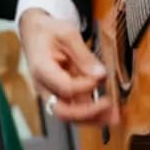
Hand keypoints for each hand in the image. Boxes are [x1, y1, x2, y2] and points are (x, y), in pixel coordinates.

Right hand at [18, 8, 114, 127]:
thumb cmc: (48, 31)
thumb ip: (84, 56)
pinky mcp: (60, 95)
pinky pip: (75, 109)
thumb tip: (100, 75)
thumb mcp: (67, 34)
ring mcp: (51, 93)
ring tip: (114, 117)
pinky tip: (108, 113)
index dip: (84, 86)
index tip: (100, 78)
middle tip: (108, 106)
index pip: (64, 87)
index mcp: (42, 69)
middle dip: (87, 113)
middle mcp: (44, 87)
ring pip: (70, 115)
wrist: (34, 33)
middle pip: (62, 111)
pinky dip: (91, 113)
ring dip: (93, 118)